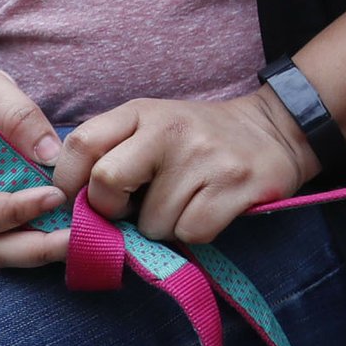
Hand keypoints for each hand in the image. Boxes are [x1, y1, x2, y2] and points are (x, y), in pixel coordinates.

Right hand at [0, 58, 73, 268]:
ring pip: (7, 250)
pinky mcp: (5, 212)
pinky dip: (50, 238)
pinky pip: (23, 236)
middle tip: (78, 239)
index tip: (53, 195)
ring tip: (88, 240)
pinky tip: (85, 230)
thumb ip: (15, 116)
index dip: (10, 212)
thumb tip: (50, 154)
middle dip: (34, 249)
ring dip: (45, 252)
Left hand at [48, 87, 320, 247]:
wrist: (275, 130)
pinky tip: (207, 210)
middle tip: (134, 208)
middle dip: (113, 209)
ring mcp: (205, 157)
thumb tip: (72, 206)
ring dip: (163, 225)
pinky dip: (194, 232)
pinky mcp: (235, 185)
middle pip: (107, 182)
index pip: (81, 144)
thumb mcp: (153, 126)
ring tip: (184, 202)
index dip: (70, 181)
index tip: (85, 198)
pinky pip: (190, 231)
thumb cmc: (199, 138)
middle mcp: (171, 130)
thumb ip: (112, 151)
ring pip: (152, 221)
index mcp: (142, 112)